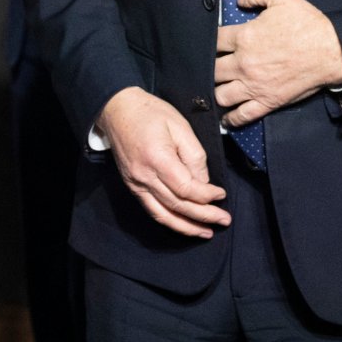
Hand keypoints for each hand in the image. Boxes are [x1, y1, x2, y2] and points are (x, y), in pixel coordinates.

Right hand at [98, 86, 228, 238]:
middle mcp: (144, 175)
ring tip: (205, 232)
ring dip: (186, 226)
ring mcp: (135, 183)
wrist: (117, 109)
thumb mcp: (180, 126)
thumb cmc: (150, 113)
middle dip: (203, 215)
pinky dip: (169, 220)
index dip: (207, 196)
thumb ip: (195, 156)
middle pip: (177, 205)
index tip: (221, 194)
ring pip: (163, 214)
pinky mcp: (132, 185)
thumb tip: (203, 182)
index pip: (187, 188)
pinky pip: (151, 209)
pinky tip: (183, 224)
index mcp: (158, 158)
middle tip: (224, 219)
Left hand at [214, 0, 341, 125]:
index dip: (208, 41)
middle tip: (211, 66)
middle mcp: (243, 63)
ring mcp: (254, 85)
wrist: (333, 52)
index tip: (209, 43)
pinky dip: (231, 118)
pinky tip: (225, 117)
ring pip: (221, 94)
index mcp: (244, 37)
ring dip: (216, 91)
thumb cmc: (308, 24)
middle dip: (208, 67)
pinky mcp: (268, 101)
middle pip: (211, 69)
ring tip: (217, 88)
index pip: (212, 41)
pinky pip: (243, 115)